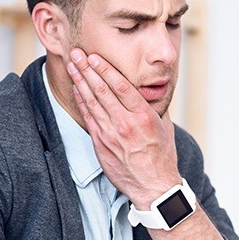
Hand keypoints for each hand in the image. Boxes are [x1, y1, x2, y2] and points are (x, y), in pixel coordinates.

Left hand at [67, 48, 181, 208]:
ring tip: (72, 66)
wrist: (153, 186)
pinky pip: (89, 118)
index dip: (105, 69)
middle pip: (102, 90)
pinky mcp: (101, 143)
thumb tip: (149, 91)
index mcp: (143, 116)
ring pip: (92, 101)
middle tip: (77, 53)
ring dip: (81, 81)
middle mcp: (125, 122)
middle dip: (88, 69)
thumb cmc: (161, 155)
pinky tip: (77, 88)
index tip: (94, 57)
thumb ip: (154, 107)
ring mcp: (111, 133)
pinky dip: (82, 101)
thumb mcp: (165, 127)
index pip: (121, 86)